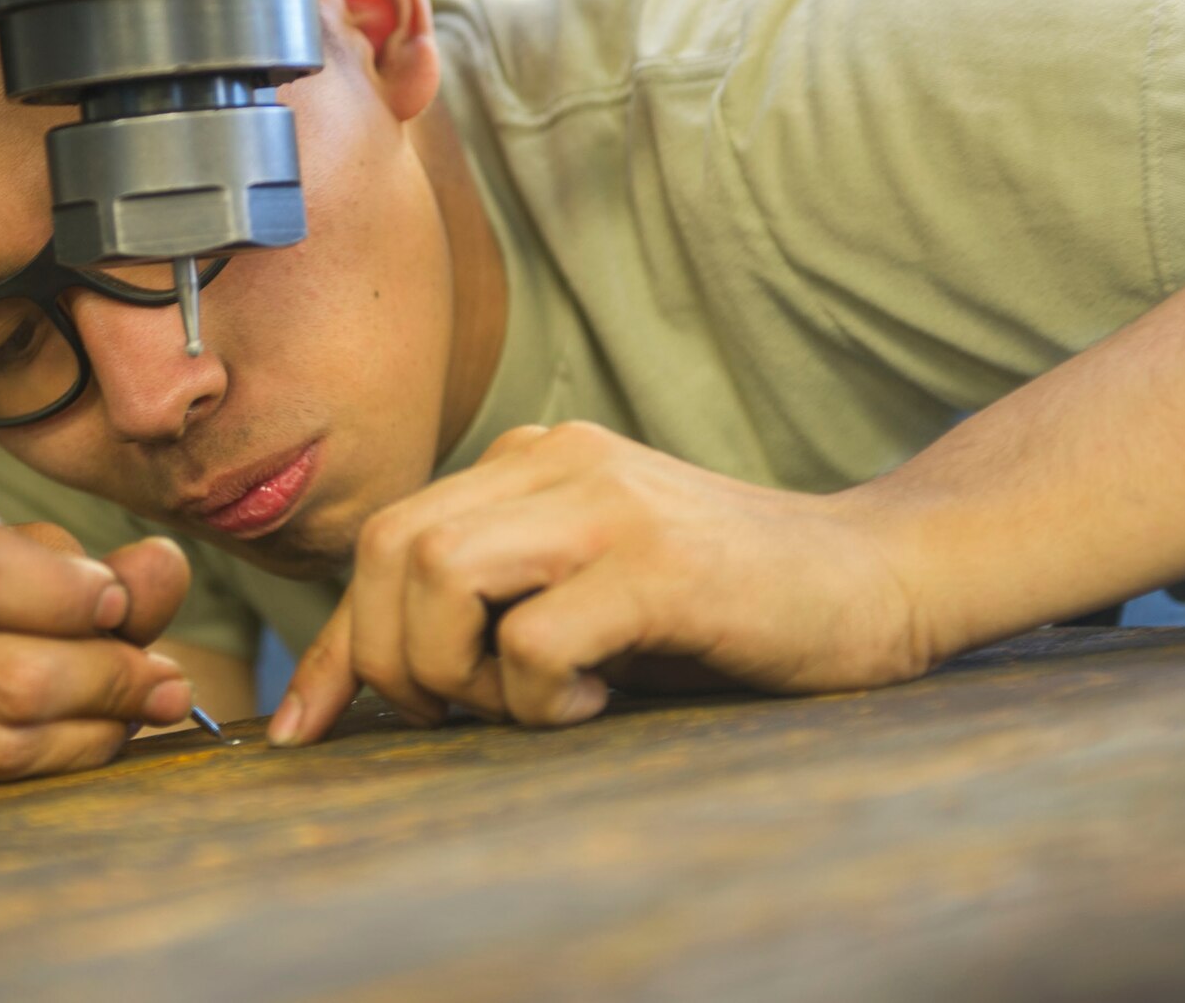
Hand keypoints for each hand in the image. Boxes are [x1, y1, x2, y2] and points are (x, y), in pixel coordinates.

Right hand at [0, 480, 195, 799]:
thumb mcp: (25, 565)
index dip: (68, 598)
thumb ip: (104, 576)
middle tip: (164, 686)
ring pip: (3, 743)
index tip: (119, 608)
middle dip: (112, 684)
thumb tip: (164, 569)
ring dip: (93, 735)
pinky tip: (69, 748)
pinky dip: (44, 772)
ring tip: (128, 717)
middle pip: (12, 675)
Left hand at [269, 423, 927, 745]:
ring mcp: (608, 503)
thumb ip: (497, 599)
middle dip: (386, 657)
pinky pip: (533, 637)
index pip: (387, 538)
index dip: (338, 644)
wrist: (877, 576)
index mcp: (533, 459)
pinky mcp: (659, 563)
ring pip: (437, 572)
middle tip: (453, 715)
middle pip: (389, 545)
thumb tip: (380, 682)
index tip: (307, 727)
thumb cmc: (724, 602)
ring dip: (452, 669)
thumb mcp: (588, 586)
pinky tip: (591, 703)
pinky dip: (534, 695)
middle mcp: (557, 458)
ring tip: (520, 702)